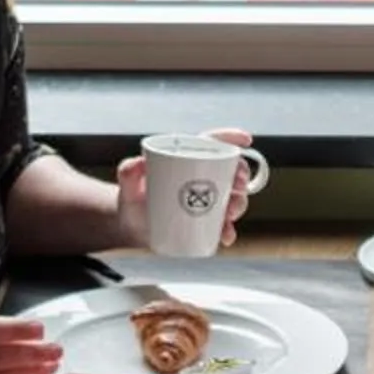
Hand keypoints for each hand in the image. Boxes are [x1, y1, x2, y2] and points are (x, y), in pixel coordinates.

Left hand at [114, 127, 258, 249]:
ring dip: (238, 204)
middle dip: (241, 177)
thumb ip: (128, 172)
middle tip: (237, 186)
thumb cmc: (131, 200)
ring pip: (232, 197)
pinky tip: (226, 236)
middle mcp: (201, 178)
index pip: (212, 143)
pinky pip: (224, 225)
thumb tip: (138, 163)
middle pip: (230, 171)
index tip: (246, 139)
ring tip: (230, 214)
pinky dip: (228, 231)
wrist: (131, 228)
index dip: (231, 138)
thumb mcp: (126, 185)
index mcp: (186, 160)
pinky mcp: (206, 222)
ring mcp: (207, 200)